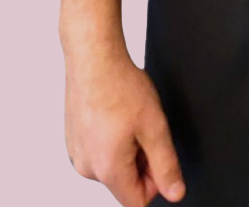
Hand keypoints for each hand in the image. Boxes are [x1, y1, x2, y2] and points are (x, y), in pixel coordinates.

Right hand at [64, 45, 186, 204]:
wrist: (93, 57)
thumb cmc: (119, 84)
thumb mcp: (155, 126)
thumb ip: (167, 164)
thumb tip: (175, 192)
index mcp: (107, 169)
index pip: (137, 202)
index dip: (156, 181)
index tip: (159, 153)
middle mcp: (86, 167)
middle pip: (124, 183)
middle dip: (141, 161)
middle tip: (145, 126)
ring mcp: (76, 153)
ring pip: (112, 166)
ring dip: (126, 148)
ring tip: (129, 116)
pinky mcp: (73, 139)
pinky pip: (98, 151)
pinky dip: (111, 138)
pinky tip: (115, 113)